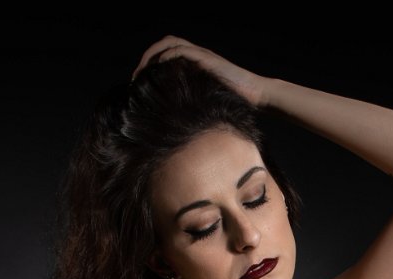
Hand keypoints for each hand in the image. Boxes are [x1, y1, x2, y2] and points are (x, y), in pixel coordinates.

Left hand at [131, 36, 267, 107]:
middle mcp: (197, 54)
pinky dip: (167, 57)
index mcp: (196, 63)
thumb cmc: (236, 102)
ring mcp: (202, 55)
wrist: (256, 94)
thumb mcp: (210, 102)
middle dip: (147, 57)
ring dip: (152, 55)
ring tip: (142, 73)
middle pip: (165, 43)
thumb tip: (176, 120)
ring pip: (170, 43)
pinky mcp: (206, 59)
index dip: (152, 63)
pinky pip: (181, 52)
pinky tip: (159, 69)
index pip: (168, 53)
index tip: (141, 82)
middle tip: (136, 77)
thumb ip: (195, 101)